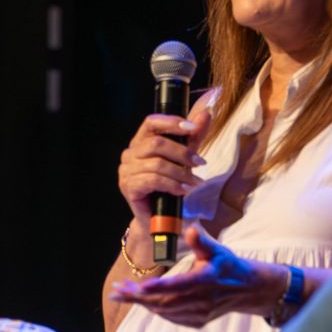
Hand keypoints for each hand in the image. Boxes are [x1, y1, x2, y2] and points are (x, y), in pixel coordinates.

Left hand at [109, 226, 283, 327]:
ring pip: (165, 310)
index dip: (159, 287)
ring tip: (121, 294)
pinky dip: (155, 309)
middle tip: (116, 290)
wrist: (247, 289)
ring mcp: (200, 313)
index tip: (139, 287)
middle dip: (138, 297)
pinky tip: (141, 301)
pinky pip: (171, 317)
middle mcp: (203, 300)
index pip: (179, 285)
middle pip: (165, 301)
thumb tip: (190, 228)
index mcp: (206, 280)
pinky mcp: (198, 321)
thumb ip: (202, 241)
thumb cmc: (226, 264)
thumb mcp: (217, 249)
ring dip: (142, 303)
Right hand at [117, 109, 210, 230]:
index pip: (151, 122)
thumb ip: (193, 137)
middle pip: (156, 143)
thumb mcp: (185, 159)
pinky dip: (172, 185)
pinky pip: (153, 180)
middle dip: (182, 152)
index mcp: (140, 141)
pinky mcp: (128, 187)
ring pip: (157, 164)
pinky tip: (184, 190)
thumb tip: (206, 114)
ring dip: (181, 173)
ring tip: (196, 182)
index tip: (192, 128)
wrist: (160, 218)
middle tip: (200, 163)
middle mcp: (129, 153)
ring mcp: (126, 170)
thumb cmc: (170, 186)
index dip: (171, 122)